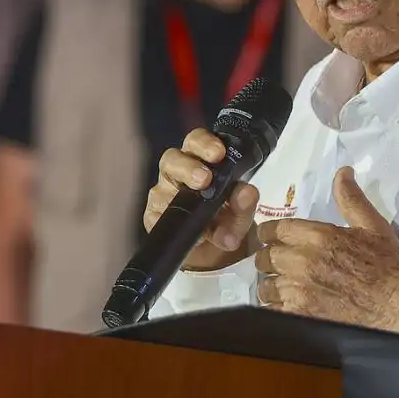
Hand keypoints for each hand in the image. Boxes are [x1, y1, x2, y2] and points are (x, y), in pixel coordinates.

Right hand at [145, 129, 261, 271]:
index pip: (196, 142)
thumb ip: (245, 204)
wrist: (216, 255)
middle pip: (172, 159)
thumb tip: (246, 193)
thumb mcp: (241, 215)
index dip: (205, 143)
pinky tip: (177, 226)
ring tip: (195, 207)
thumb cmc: (226, 222)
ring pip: (159, 187)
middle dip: (188, 166)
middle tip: (205, 178)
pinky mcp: (153, 219)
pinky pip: (152, 217)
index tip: (219, 152)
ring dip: (175, 196)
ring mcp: (162, 196)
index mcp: (200, 162)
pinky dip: (162, 220)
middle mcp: (176, 175)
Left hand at [252, 167, 398, 333]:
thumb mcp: (373, 226)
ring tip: (282, 286)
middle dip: (269, 258)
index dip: (269, 234)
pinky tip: (287, 306)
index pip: (274, 230)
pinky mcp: (299, 315)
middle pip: (265, 257)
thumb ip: (351, 199)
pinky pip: (272, 309)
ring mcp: (298, 291)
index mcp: (317, 236)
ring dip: (271, 283)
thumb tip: (342, 172)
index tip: (271, 239)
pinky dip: (276, 307)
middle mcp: (302, 261)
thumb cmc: (387, 265)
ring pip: (265, 284)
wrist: (398, 307)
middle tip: (278, 263)